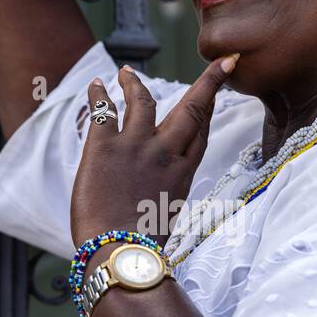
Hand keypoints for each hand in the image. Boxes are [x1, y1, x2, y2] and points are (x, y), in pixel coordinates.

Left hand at [70, 57, 239, 248]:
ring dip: (136, 83)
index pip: (201, 132)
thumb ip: (163, 192)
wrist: (120, 254)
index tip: (215, 90)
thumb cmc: (140, 246)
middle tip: (219, 63)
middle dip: (209, 82)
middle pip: (192, 109)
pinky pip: (104, 110)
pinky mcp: (105, 148)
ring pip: (144, 101)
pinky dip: (100, 94)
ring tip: (126, 71)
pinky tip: (97, 84)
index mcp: (183, 173)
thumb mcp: (164, 215)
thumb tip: (152, 191)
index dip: (210, 108)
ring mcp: (136, 147)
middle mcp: (166, 154)